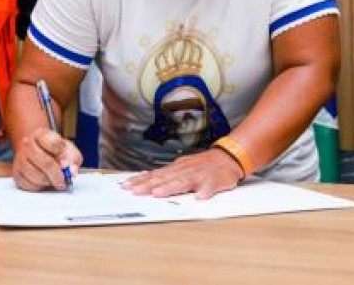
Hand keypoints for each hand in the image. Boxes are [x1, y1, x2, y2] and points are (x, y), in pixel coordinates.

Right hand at [12, 127, 81, 191]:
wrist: (36, 150)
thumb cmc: (54, 150)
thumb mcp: (67, 148)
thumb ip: (73, 158)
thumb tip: (72, 171)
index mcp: (41, 134)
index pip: (53, 143)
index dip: (62, 156)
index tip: (67, 164)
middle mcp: (27, 143)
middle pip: (45, 162)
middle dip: (57, 175)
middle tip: (63, 181)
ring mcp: (20, 158)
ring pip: (36, 175)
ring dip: (48, 182)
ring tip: (53, 180)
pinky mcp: (16, 172)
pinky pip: (29, 184)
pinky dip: (39, 186)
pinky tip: (43, 181)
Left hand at [122, 149, 243, 199]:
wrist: (227, 158)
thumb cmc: (202, 166)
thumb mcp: (181, 167)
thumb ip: (166, 175)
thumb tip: (144, 179)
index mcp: (176, 169)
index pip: (155, 174)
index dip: (140, 180)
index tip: (126, 186)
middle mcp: (185, 170)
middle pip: (165, 178)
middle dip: (149, 185)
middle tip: (135, 191)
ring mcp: (199, 175)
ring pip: (184, 181)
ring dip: (171, 187)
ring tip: (159, 193)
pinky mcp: (215, 181)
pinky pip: (211, 186)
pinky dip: (206, 191)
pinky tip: (201, 196)